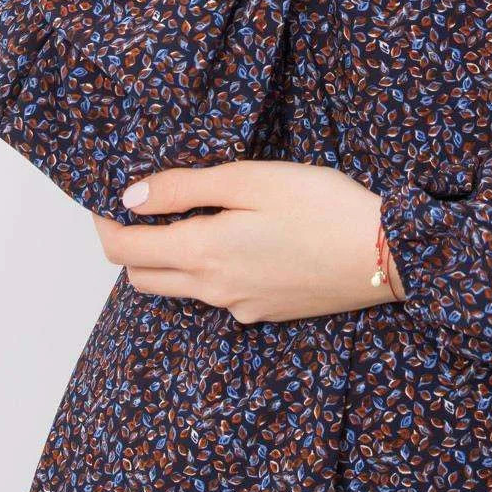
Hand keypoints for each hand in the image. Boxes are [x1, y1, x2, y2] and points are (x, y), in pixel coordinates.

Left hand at [87, 157, 404, 320]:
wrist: (387, 255)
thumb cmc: (323, 206)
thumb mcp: (251, 179)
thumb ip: (184, 187)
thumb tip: (130, 197)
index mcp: (203, 251)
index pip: (124, 251)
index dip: (104, 225)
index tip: (105, 200)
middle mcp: (213, 288)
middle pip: (143, 278)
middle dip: (130, 246)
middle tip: (144, 209)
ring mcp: (240, 306)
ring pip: (182, 288)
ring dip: (171, 260)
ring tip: (196, 219)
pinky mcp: (267, 312)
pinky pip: (221, 296)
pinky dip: (213, 271)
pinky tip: (244, 243)